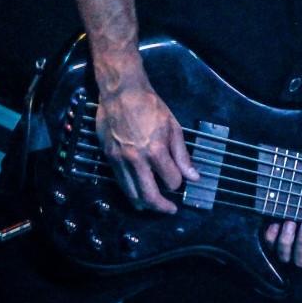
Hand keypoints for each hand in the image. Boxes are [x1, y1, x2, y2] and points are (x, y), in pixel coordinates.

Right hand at [95, 71, 200, 213]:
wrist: (121, 92)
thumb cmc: (151, 106)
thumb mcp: (173, 127)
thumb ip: (182, 155)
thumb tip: (193, 176)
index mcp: (156, 150)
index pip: (171, 181)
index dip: (178, 183)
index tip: (180, 180)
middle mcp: (136, 159)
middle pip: (149, 196)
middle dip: (162, 207)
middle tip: (170, 210)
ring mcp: (120, 160)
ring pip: (132, 194)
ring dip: (144, 204)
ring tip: (153, 205)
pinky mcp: (108, 158)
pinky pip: (120, 183)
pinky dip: (130, 191)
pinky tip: (138, 191)